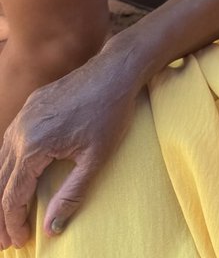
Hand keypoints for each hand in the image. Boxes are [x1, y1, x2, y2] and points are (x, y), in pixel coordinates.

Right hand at [0, 48, 139, 246]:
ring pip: (2, 160)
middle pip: (1, 180)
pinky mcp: (32, 105)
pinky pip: (12, 141)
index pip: (13, 195)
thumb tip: (51, 229)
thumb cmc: (111, 112)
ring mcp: (25, 114)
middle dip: (2, 213)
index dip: (14, 222)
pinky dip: (10, 165)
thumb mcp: (96, 159)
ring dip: (3, 189)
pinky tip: (16, 178)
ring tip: (8, 215)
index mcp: (34, 145)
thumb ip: (71, 196)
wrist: (117, 69)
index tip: (20, 242)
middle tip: (6, 240)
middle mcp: (21, 129)